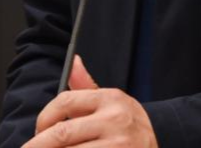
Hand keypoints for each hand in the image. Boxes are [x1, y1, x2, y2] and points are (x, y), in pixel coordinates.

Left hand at [21, 56, 157, 146]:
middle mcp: (114, 120)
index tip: (37, 130)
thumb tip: (72, 61)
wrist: (163, 138)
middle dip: (39, 145)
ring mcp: (118, 145)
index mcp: (108, 99)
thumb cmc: (128, 121)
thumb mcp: (112, 99)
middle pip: (63, 133)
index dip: (44, 117)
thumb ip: (86, 85)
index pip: (65, 101)